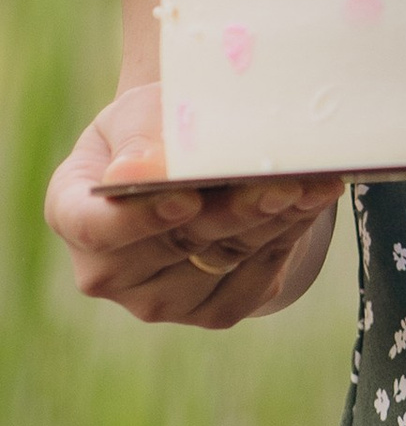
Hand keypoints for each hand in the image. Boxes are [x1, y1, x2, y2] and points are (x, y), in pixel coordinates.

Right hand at [48, 85, 340, 328]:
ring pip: (227, 259)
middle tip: (282, 180)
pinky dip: (288, 236)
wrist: (183, 157)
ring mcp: (160, 300)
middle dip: (237, 210)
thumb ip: (141, 140)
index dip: (142, 219)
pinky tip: (311, 202)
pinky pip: (257, 277)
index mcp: (74, 215)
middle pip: (180, 243)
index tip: (185, 198)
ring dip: (276, 221)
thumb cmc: (155, 130)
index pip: (99, 228)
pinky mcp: (213, 310)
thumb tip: (135, 172)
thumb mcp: (139, 115)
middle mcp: (109, 272)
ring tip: (313, 184)